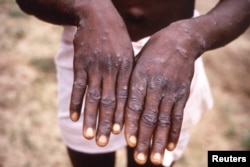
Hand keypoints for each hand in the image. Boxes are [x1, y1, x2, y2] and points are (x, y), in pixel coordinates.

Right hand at [69, 2, 133, 146]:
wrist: (97, 16)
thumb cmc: (116, 37)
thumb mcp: (129, 52)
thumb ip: (129, 73)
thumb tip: (131, 96)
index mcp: (126, 68)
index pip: (125, 97)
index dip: (123, 116)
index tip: (121, 133)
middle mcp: (111, 70)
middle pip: (109, 101)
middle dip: (107, 123)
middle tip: (104, 142)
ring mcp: (94, 67)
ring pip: (93, 97)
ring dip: (90, 118)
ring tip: (89, 135)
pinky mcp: (80, 64)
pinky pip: (77, 86)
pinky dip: (75, 102)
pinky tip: (73, 117)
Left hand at [125, 20, 203, 164]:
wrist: (180, 40)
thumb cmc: (152, 52)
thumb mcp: (137, 61)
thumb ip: (129, 82)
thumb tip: (117, 104)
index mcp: (140, 77)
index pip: (133, 104)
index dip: (130, 124)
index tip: (127, 141)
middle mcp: (155, 85)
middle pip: (148, 116)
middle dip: (143, 139)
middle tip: (139, 159)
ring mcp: (171, 90)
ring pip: (164, 120)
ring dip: (158, 141)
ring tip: (154, 159)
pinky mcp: (182, 93)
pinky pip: (178, 115)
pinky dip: (174, 132)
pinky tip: (170, 146)